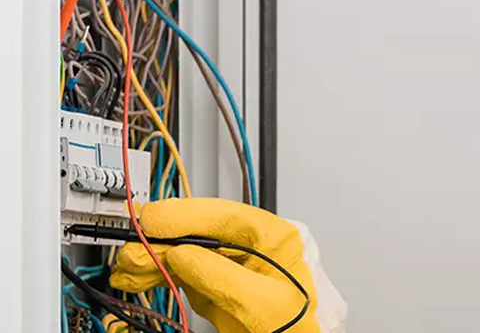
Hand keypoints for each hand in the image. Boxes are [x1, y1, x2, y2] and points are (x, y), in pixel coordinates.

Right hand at [110, 198, 319, 332]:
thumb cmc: (294, 325)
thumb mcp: (262, 302)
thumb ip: (221, 276)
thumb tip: (183, 255)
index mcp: (273, 237)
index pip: (225, 215)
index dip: (185, 215)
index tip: (153, 221)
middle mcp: (248, 244)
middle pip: (197, 231)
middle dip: (161, 240)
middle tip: (133, 251)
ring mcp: (227, 262)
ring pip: (182, 250)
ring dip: (151, 257)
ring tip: (128, 269)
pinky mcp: (211, 282)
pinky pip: (178, 271)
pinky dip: (155, 273)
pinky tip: (137, 277)